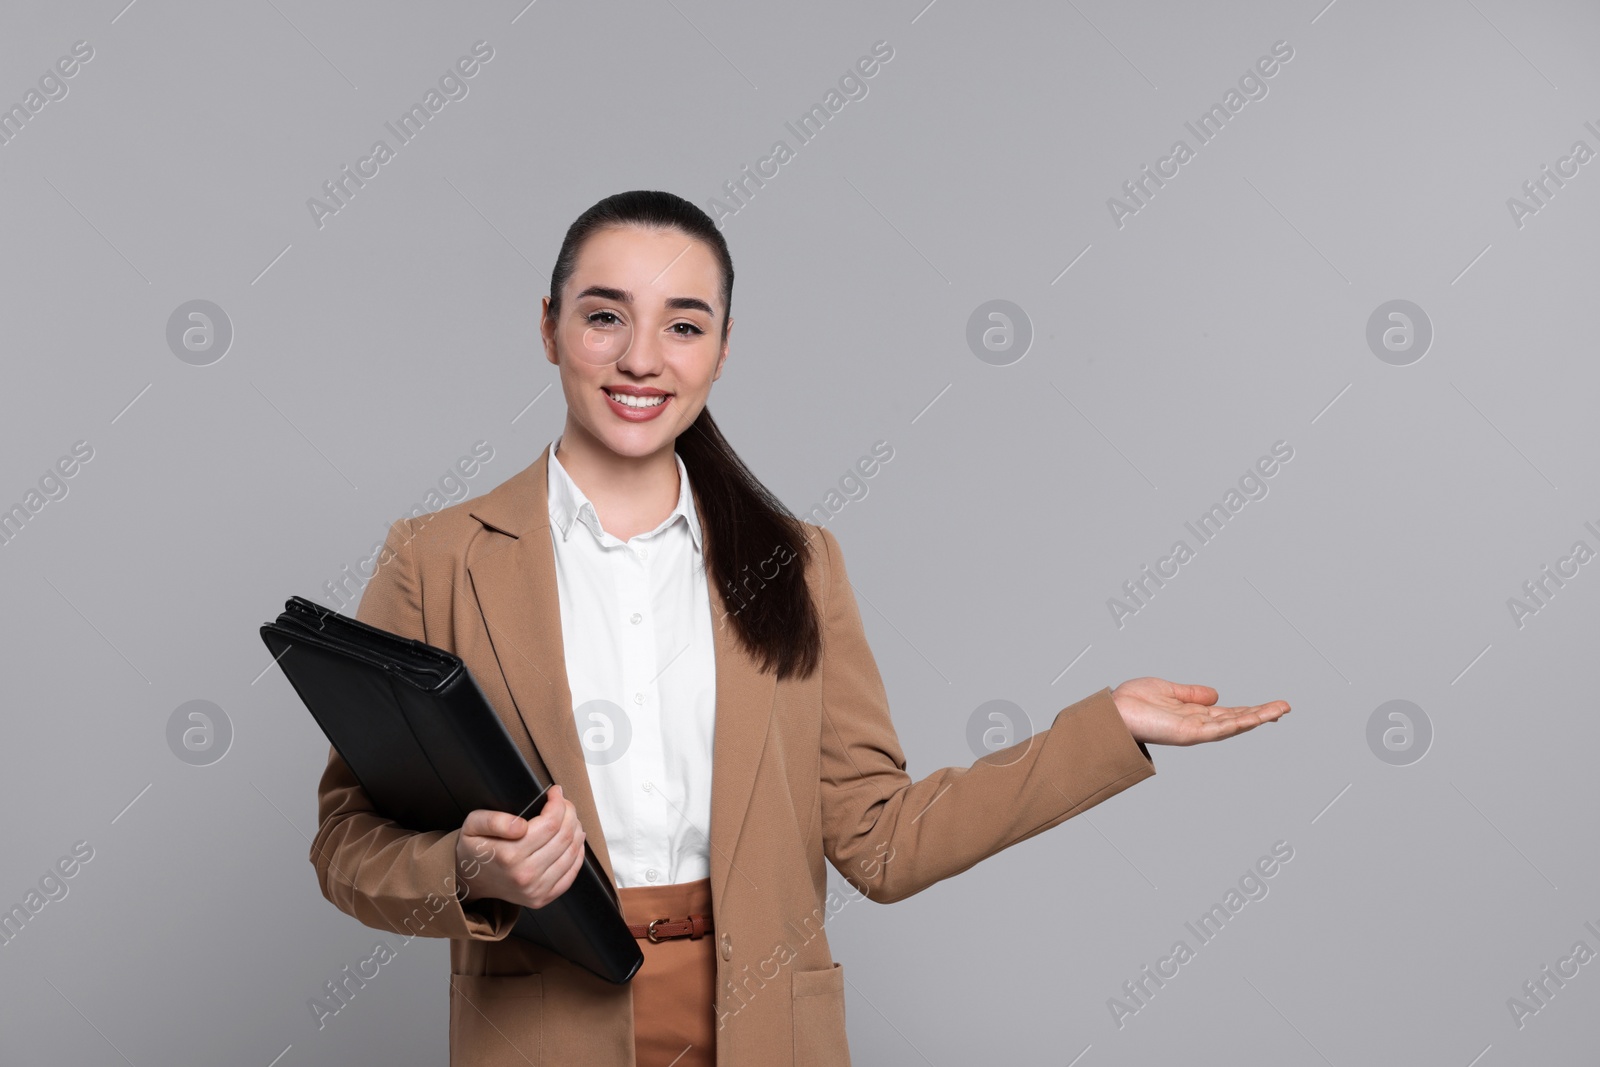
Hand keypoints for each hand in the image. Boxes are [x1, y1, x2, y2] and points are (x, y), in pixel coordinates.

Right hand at [455, 783, 587, 909]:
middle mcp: (525, 875)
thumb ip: (494, 821)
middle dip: (569, 813)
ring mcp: (536, 889)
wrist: (470, 880)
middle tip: (564, 803)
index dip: (558, 803)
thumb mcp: (473, 825)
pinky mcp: (543, 898)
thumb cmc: (475, 849)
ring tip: (569, 818)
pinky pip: (571, 873)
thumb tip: (520, 826)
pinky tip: (574, 840)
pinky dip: (577, 853)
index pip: (550, 824)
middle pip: (564, 836)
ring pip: (572, 852)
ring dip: (576, 830)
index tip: (555, 792)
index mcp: (509, 856)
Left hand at [1111, 676, 1288, 745]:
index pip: (1229, 713)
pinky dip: (1238, 723)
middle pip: (1237, 720)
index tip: (1273, 706)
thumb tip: (1216, 695)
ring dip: (1257, 718)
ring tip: (1280, 710)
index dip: (1251, 710)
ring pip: (1233, 725)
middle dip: (1262, 714)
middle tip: (1286, 707)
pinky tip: (1255, 717)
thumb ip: (1191, 694)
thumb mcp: (1168, 691)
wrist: (1112, 713)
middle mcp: (1198, 725)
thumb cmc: (1133, 703)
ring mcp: (1195, 731)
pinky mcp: (1189, 734)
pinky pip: (1218, 729)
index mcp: (1194, 714)